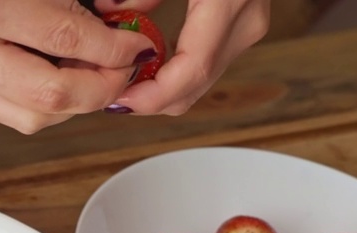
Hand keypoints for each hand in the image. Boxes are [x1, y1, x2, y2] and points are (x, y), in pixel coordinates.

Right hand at [0, 0, 156, 132]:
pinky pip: (7, 111)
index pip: (66, 42)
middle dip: (100, 89)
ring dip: (73, 103)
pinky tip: (58, 74)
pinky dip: (42, 101)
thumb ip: (70, 1)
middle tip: (123, 70)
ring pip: (30, 117)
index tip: (137, 46)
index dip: (114, 50)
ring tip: (91, 72)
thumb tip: (121, 25)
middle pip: (50, 97)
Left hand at [96, 0, 270, 114]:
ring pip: (198, 83)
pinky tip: (142, 64)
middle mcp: (246, 20)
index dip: (153, 95)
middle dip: (148, 100)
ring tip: (120, 79)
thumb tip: (110, 9)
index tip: (119, 100)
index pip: (192, 68)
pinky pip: (202, 66)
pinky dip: (171, 73)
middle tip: (108, 93)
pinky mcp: (242, 27)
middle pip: (193, 87)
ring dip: (157, 89)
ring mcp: (248, 27)